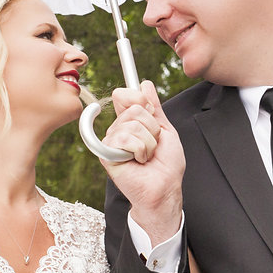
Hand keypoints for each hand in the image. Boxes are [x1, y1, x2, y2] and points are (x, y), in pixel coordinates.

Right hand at [101, 81, 183, 239]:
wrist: (165, 189)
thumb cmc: (167, 165)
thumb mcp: (165, 130)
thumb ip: (155, 107)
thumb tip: (144, 84)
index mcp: (130, 122)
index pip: (125, 94)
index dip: (140, 99)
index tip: (152, 113)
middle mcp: (117, 130)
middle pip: (132, 109)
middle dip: (151, 127)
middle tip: (153, 145)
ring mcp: (111, 142)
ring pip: (131, 125)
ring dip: (148, 142)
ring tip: (147, 157)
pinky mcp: (106, 154)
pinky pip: (125, 138)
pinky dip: (140, 150)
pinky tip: (138, 161)